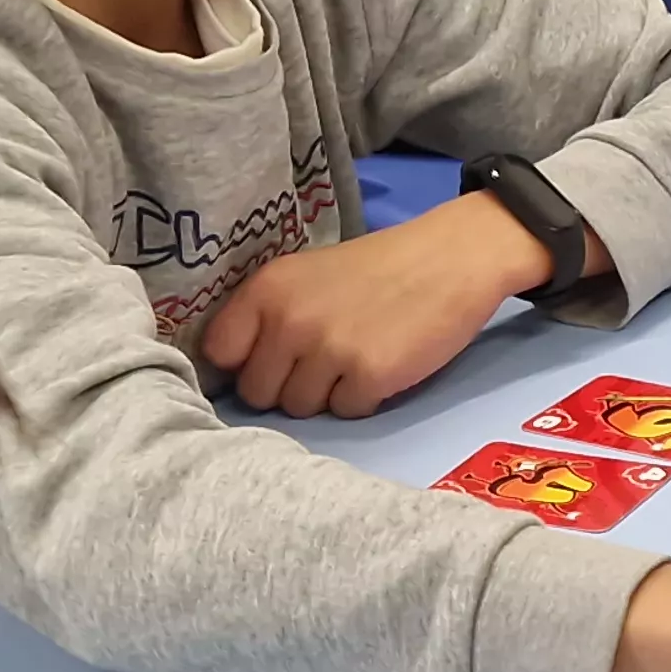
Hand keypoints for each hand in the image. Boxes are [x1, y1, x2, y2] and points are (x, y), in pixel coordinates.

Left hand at [203, 191, 572, 417]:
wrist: (450, 259)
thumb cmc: (379, 268)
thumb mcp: (307, 276)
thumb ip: (268, 315)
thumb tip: (238, 369)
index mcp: (267, 290)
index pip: (220, 352)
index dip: (244, 363)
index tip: (269, 360)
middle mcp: (289, 321)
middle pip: (258, 392)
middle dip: (286, 387)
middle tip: (322, 364)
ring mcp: (328, 350)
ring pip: (300, 409)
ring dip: (326, 395)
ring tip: (355, 362)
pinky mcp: (369, 376)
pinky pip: (347, 412)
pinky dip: (364, 399)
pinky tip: (382, 367)